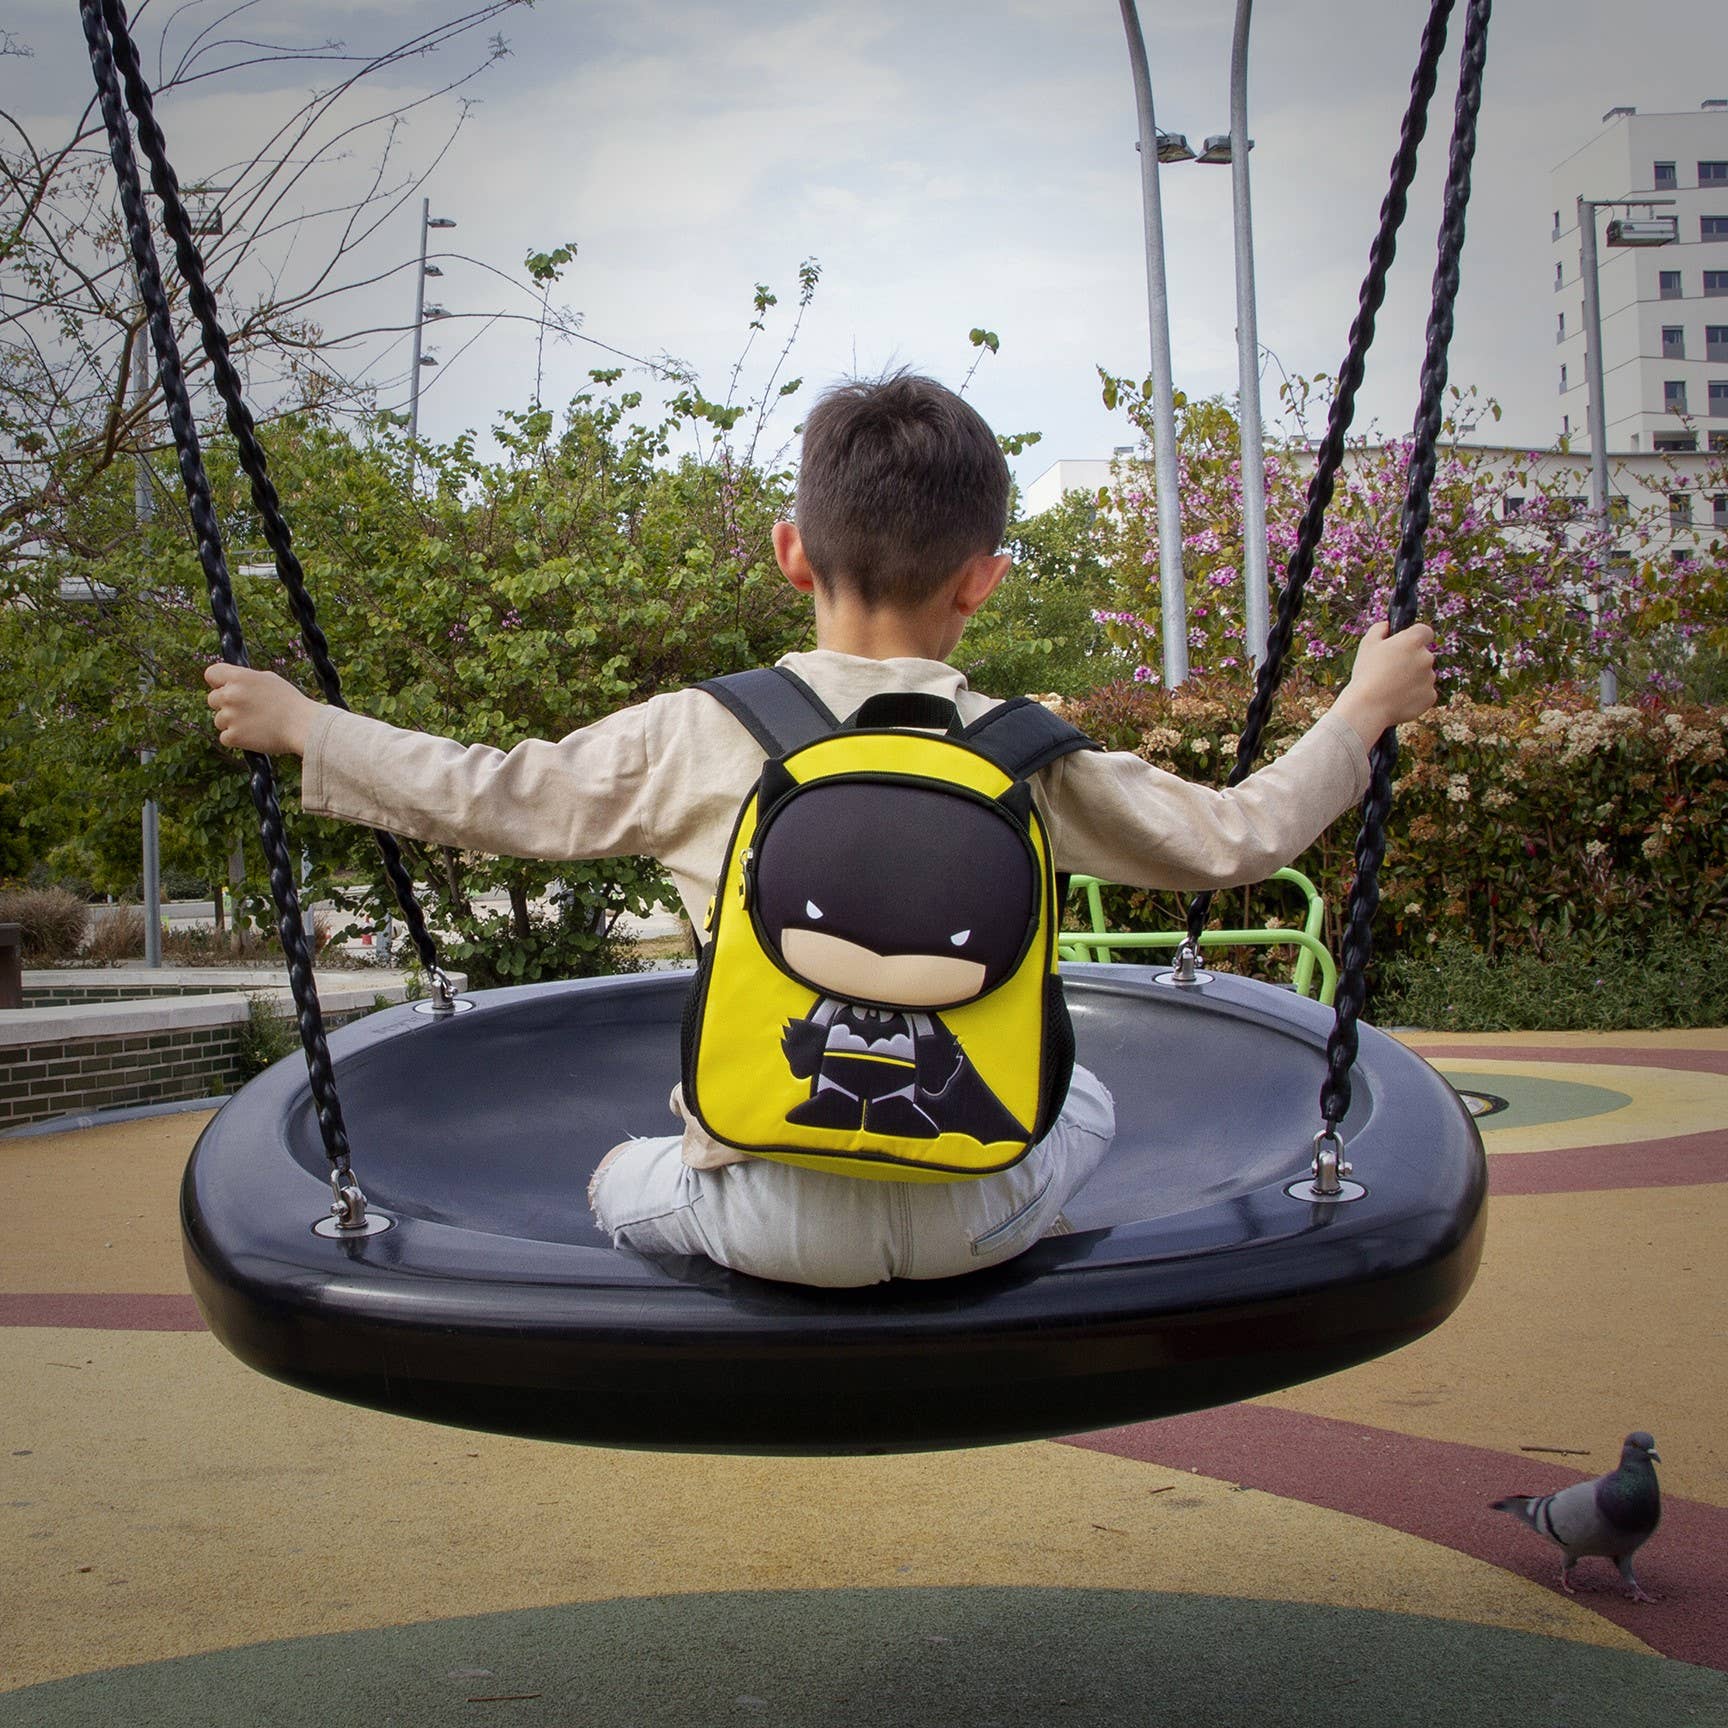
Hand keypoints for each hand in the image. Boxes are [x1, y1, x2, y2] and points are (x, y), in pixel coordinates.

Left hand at [204, 663, 318, 756]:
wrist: (303, 726)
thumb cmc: (290, 702)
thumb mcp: (269, 679)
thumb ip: (246, 679)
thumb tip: (233, 682)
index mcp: (239, 677)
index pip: (211, 674)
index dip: (217, 682)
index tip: (226, 688)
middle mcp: (230, 695)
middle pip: (212, 699)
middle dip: (226, 705)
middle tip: (247, 711)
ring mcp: (230, 716)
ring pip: (219, 720)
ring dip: (233, 723)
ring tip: (256, 724)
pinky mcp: (233, 736)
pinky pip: (225, 737)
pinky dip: (237, 739)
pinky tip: (254, 735)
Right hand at [1331, 620, 1437, 748]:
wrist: (1368, 708)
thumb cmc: (1366, 674)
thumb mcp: (1367, 644)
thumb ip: (1380, 628)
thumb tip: (1388, 626)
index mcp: (1413, 641)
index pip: (1425, 631)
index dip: (1415, 637)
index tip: (1405, 645)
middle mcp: (1426, 657)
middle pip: (1423, 655)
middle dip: (1411, 661)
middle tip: (1391, 671)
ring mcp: (1430, 678)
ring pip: (1424, 675)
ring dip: (1412, 679)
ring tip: (1391, 688)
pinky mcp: (1430, 696)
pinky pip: (1425, 692)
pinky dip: (1415, 695)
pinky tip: (1398, 698)